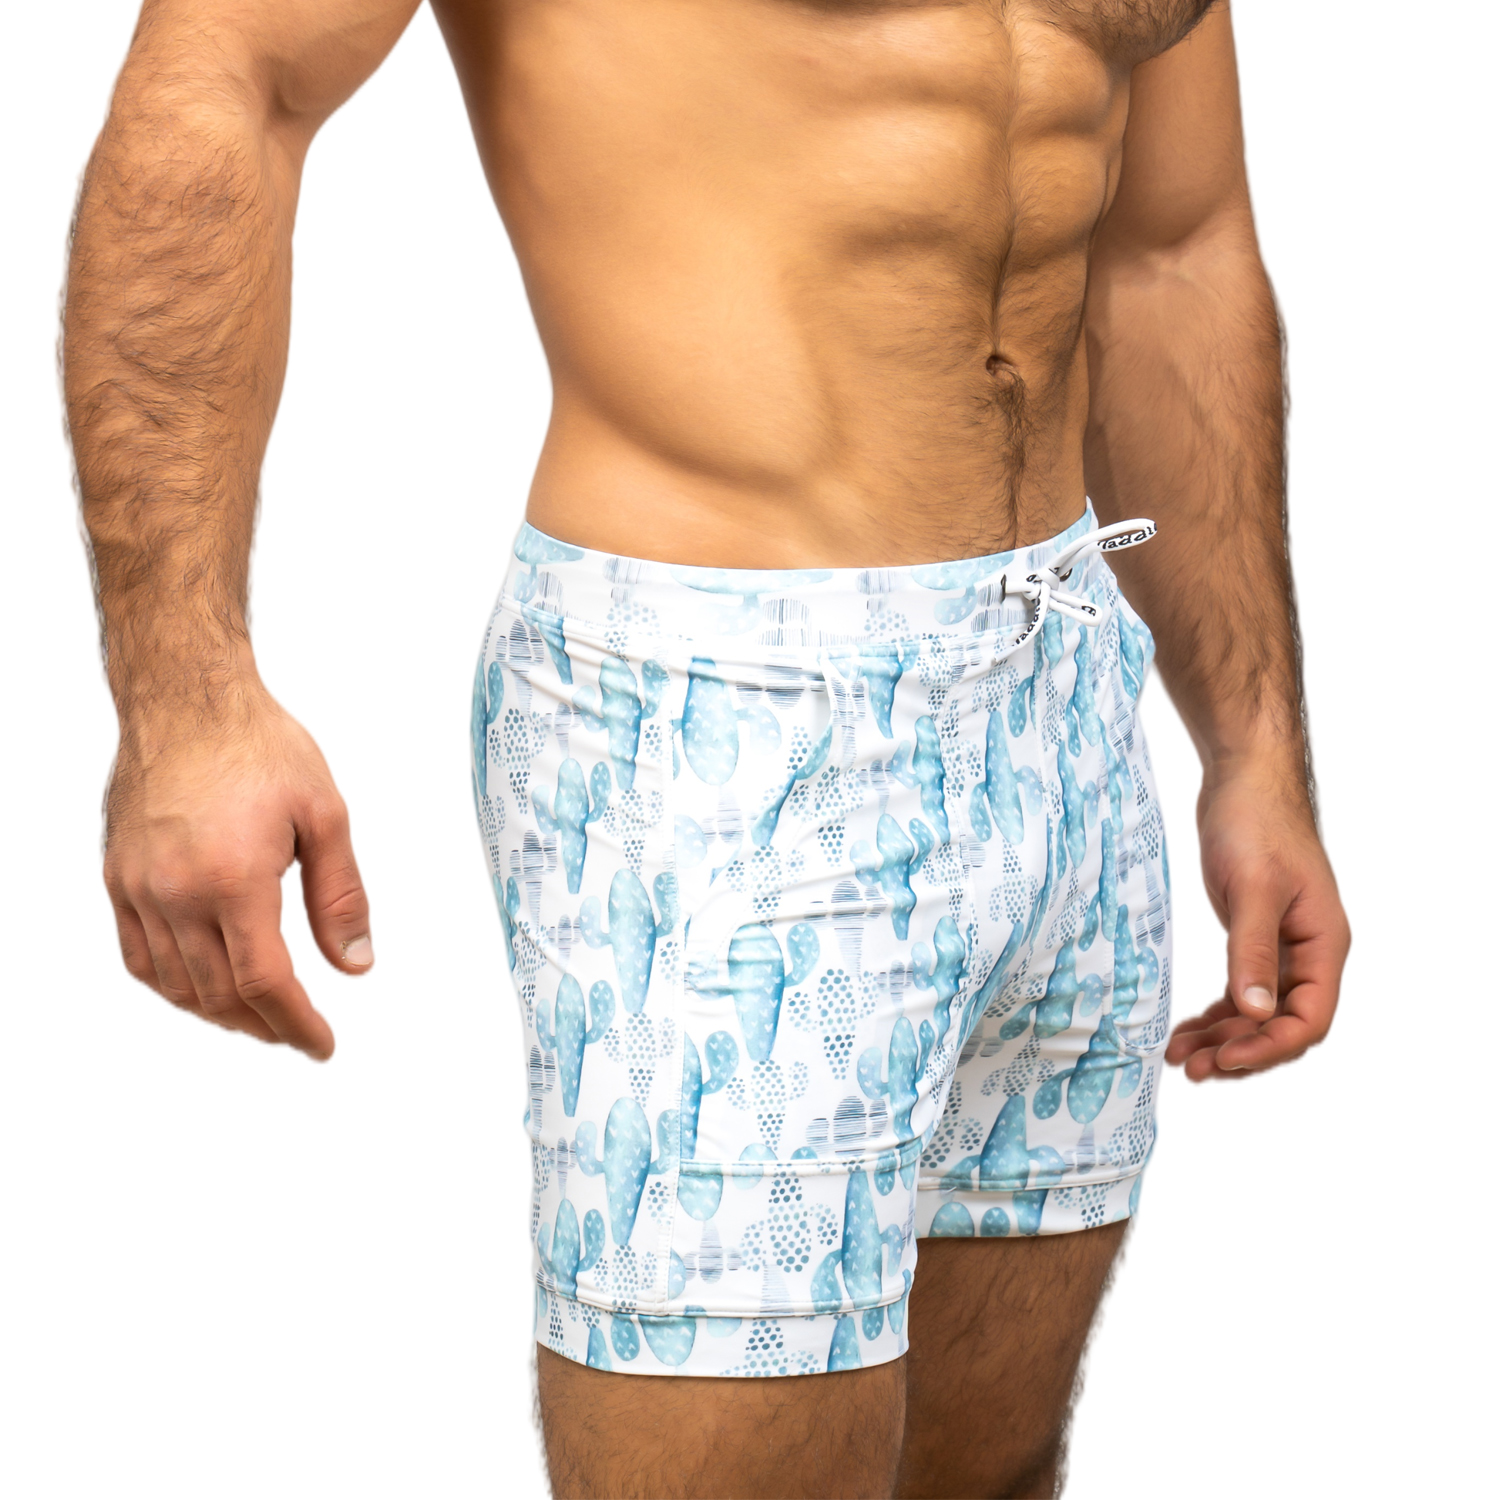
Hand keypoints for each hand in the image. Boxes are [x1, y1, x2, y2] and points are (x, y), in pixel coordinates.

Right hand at [102, 681, 371, 1059]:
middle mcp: (175, 893)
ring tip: (261, 1018)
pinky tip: (203, 988)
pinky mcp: (118, 879)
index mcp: (233, 880)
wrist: (186, 702)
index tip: (321, 1044)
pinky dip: (174, 986)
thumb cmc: (258, 747)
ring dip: (221, 1014)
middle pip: (220, 994)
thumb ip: (341, 896)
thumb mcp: (324, 815)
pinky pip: (139, 957)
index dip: (296, 1024)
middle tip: (299, 1033)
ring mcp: (138, 889)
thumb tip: (354, 963)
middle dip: (266, 1026)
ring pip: (177, 984)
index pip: (265, 983)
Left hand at [1165, 764, 1348, 1080]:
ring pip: (1256, 1011)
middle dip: (1238, 1050)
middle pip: (1281, 1024)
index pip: (1309, 1020)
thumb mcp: (1254, 889)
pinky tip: (1186, 1029)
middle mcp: (1308, 953)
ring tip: (1179, 1056)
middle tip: (1191, 1068)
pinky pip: (1240, 990)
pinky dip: (1215, 1013)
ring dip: (1222, 1037)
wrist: (1243, 779)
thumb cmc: (1256, 824)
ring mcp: (1281, 947)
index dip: (1268, 1046)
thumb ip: (1253, 951)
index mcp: (1323, 945)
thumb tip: (1255, 1011)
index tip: (1224, 1059)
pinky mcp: (1253, 936)